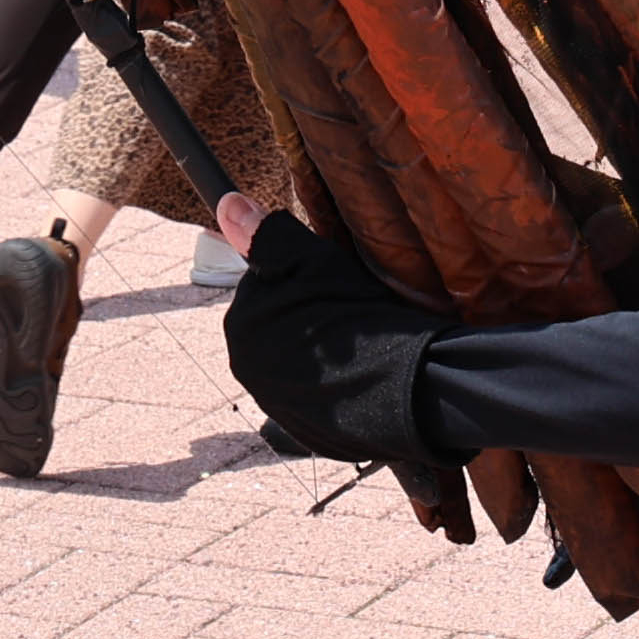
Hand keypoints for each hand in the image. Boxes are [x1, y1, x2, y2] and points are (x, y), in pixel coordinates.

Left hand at [221, 212, 444, 466]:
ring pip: (300, 364)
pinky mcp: (310, 434)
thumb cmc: (360, 314)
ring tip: (364, 346)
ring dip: (325, 355)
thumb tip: (228, 205)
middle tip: (352, 315)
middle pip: (280, 329)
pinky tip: (364, 377)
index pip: (265, 288)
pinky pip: (319, 400)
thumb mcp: (314, 261)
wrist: (410, 386)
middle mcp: (250, 373)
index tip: (335, 285)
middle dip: (310, 320)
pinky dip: (338, 388)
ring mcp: (278, 408)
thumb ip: (266, 235)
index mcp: (242, 329)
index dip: (304, 280)